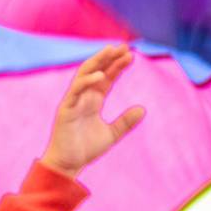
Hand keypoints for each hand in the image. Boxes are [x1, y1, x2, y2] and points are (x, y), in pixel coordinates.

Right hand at [39, 44, 145, 178]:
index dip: (118, 66)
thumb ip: (125, 122)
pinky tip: (101, 75)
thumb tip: (143, 109)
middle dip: (110, 57)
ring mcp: (74, 100)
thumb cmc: (86, 149)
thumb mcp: (112, 134)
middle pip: (97, 70)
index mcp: (94, 100)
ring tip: (111, 50)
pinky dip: (87, 81)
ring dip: (98, 61)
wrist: (68, 164)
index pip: (108, 77)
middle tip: (124, 46)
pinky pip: (76, 90)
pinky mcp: (66, 108)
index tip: (131, 55)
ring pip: (85, 74)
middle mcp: (84, 96)